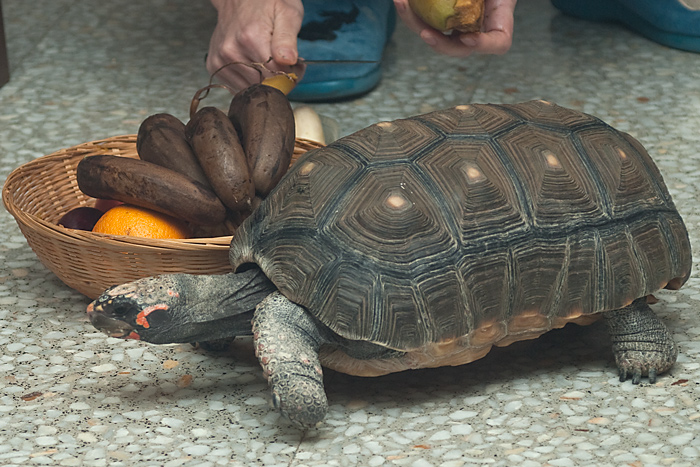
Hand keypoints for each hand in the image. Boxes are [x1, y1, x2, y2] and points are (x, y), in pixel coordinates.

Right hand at [207, 0, 305, 90]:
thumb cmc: (266, 3)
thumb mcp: (287, 13)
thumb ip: (287, 38)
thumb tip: (288, 60)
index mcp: (250, 38)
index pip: (276, 75)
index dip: (290, 74)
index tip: (295, 65)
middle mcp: (231, 50)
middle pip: (262, 84)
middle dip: (277, 78)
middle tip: (283, 62)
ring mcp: (220, 59)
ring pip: (250, 88)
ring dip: (262, 81)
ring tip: (266, 60)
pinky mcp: (214, 65)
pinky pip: (237, 86)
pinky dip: (248, 80)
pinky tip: (252, 64)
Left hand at [394, 0, 516, 56]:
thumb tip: (463, 10)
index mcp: (498, 22)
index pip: (498, 44)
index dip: (484, 46)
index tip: (468, 38)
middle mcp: (476, 30)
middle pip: (458, 48)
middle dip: (440, 44)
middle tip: (425, 33)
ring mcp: (457, 27)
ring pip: (435, 36)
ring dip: (415, 23)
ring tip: (402, 4)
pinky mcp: (439, 20)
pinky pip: (424, 21)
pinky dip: (412, 12)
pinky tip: (401, 2)